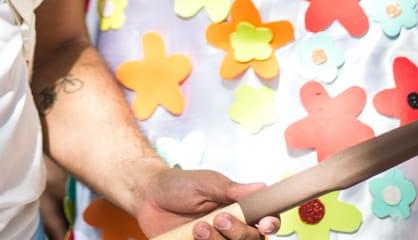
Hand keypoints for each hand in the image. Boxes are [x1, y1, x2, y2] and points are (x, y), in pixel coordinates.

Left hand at [136, 167, 278, 238]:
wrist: (148, 197)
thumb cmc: (178, 185)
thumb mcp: (205, 183)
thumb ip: (232, 189)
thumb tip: (262, 187)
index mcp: (239, 208)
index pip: (264, 220)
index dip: (269, 224)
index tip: (264, 224)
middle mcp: (231, 227)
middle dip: (238, 232)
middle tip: (219, 218)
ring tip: (198, 227)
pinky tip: (192, 236)